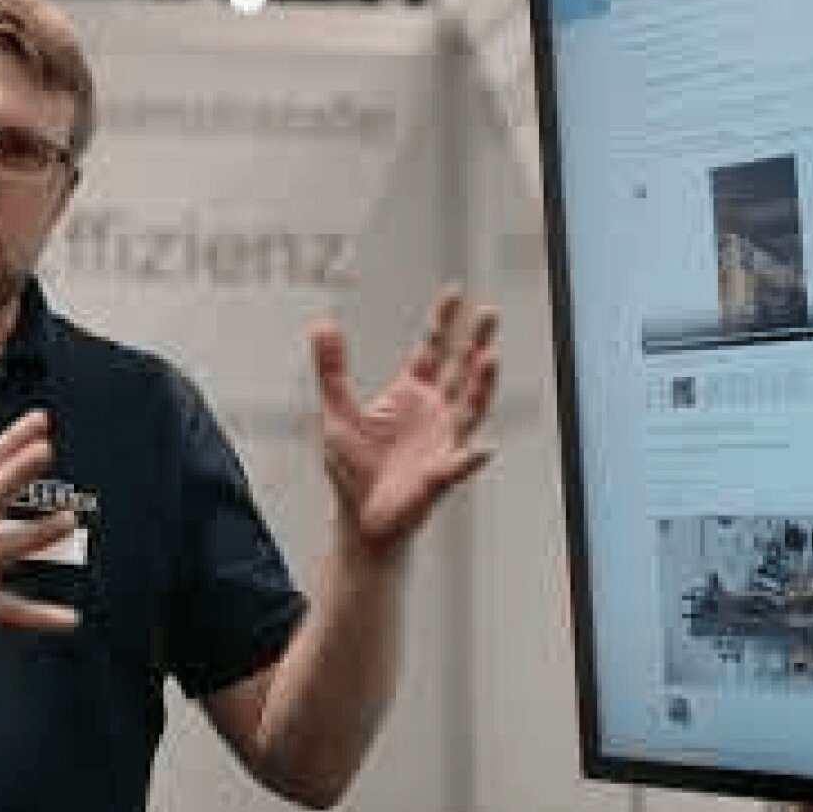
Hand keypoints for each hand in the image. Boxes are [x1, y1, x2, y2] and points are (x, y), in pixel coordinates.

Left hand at [310, 288, 498, 562]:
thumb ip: (332, 369)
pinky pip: (457, 467)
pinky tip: (482, 450)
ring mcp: (442, 442)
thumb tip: (322, 324)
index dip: (443, 321)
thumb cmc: (352, 469)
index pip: (432, 349)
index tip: (455, 292)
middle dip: (475, 340)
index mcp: (410, 394)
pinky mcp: (438, 477)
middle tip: (490, 312)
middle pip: (461, 369)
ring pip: (469, 408)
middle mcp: (434, 412)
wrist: (360, 519)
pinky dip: (469, 460)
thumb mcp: (336, 412)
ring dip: (482, 385)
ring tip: (490, 358)